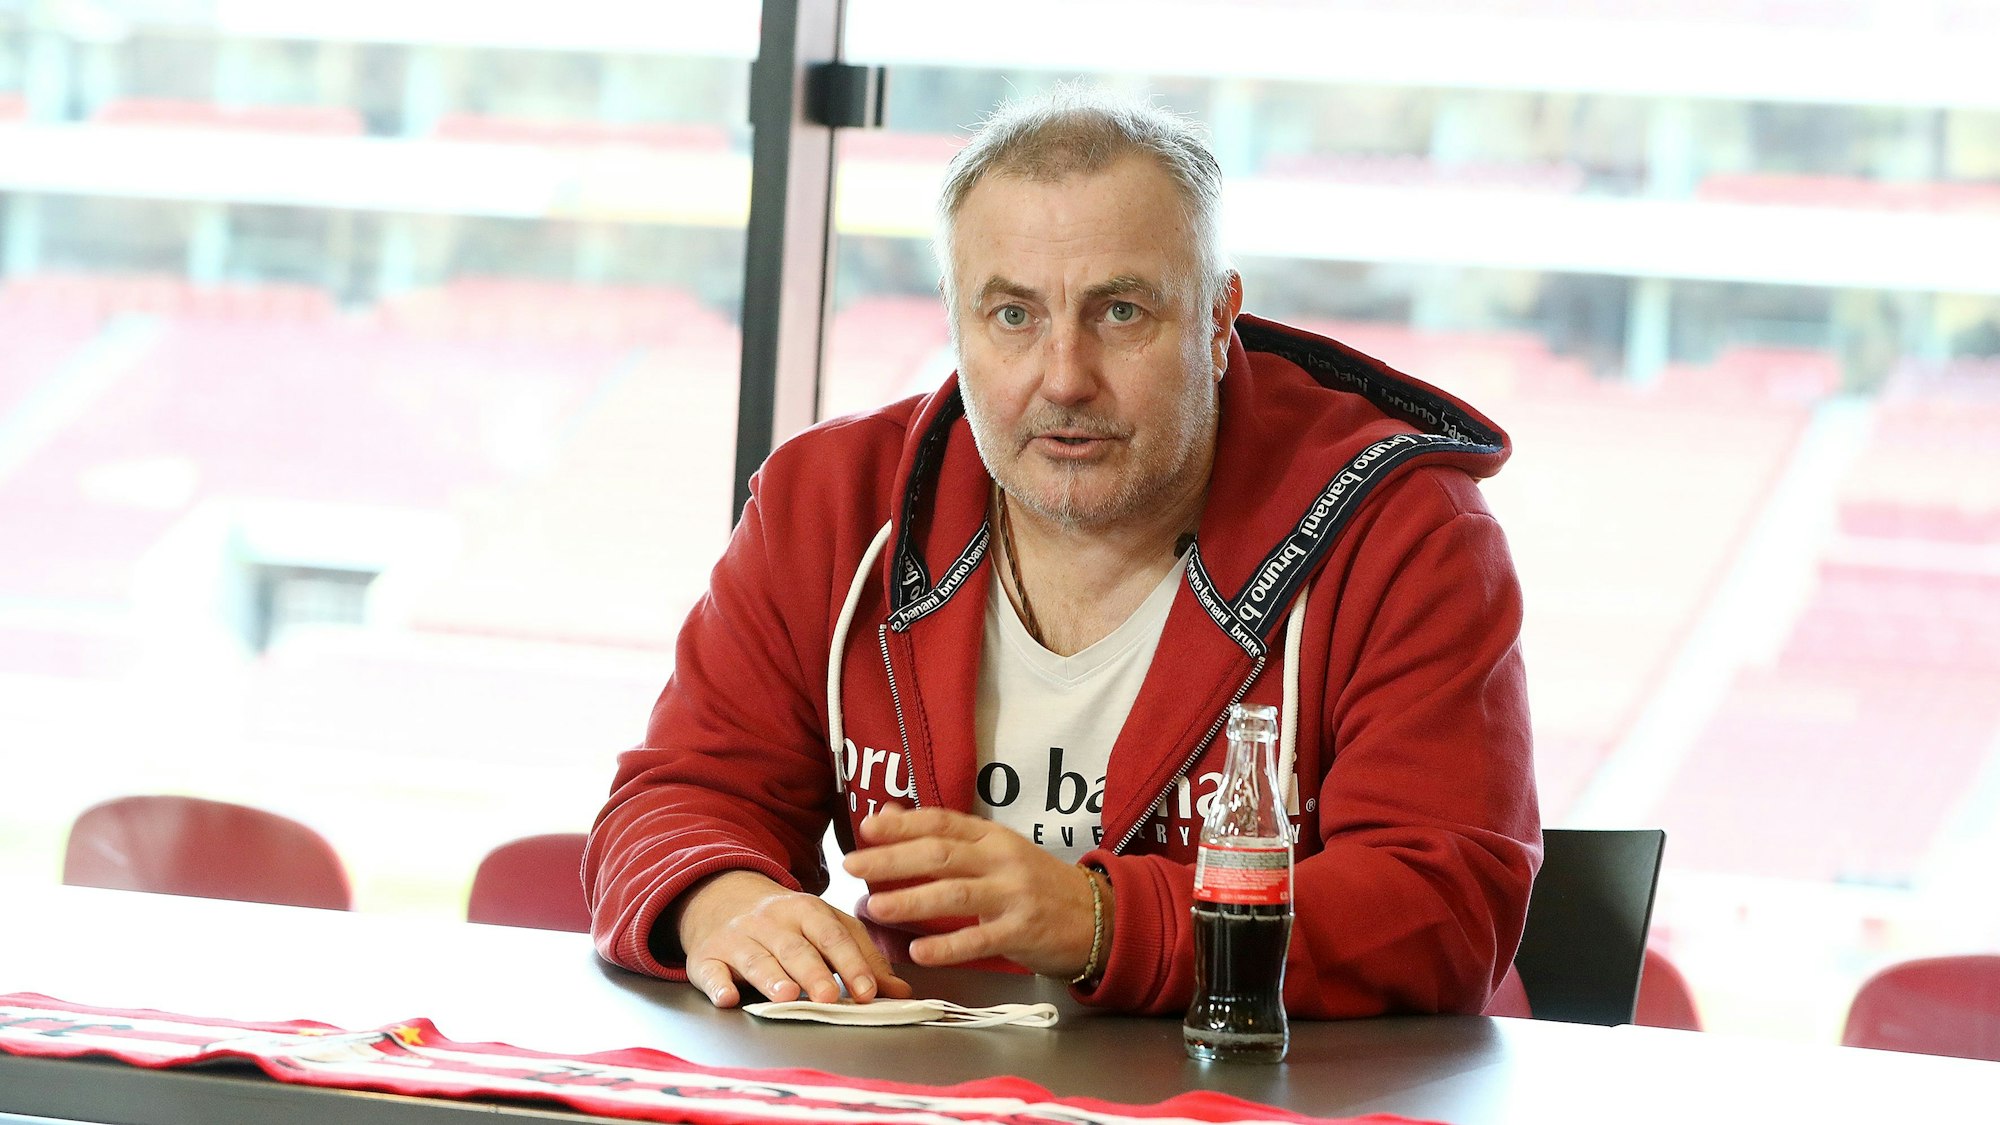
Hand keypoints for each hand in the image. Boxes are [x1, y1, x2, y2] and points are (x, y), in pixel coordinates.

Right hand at [672, 870, 911, 1007]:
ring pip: (755, 959)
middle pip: (795, 948)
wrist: (721, 897)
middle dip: (813, 973)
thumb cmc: (787, 923)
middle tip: (829, 997)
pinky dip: (717, 985)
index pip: (833, 935)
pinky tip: (727, 998)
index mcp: (807, 910)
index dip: (852, 963)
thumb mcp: (826, 928)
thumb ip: (863, 958)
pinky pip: (710, 971)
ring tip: (786, 997)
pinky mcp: (706, 957)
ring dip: (770, 978)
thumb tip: (902, 993)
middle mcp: (771, 921)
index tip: (868, 992)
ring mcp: (737, 938)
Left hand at [843, 804, 1109, 977]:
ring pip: (954, 894)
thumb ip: (947, 837)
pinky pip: (978, 939)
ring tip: (874, 908)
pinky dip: (946, 946)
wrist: (1095, 915)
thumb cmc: (1035, 883)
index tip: (866, 828)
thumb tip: (890, 814)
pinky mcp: (1022, 932)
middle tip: (853, 866)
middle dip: (892, 860)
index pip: (942, 822)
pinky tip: (918, 952)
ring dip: (910, 900)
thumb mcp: (996, 851)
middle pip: (940, 854)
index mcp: (993, 836)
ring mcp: (1014, 896)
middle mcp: (1002, 860)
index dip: (902, 824)